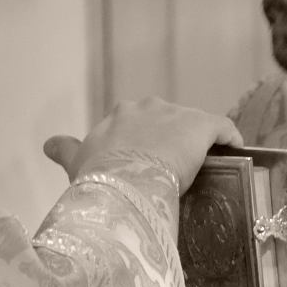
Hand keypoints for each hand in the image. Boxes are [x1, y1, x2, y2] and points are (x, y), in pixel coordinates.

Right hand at [43, 97, 242, 192]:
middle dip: (171, 142)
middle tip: (176, 172)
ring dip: (200, 143)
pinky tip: (237, 152)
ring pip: (192, 126)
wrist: (122, 180)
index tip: (147, 163)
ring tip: (208, 168)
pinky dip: (230, 138)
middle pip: (166, 123)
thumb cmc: (98, 177)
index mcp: (119, 115)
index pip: (137, 125)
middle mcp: (147, 107)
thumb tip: (49, 144)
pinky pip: (222, 128)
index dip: (145, 144)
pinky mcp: (203, 126)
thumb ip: (66, 151)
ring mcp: (175, 114)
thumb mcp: (78, 164)